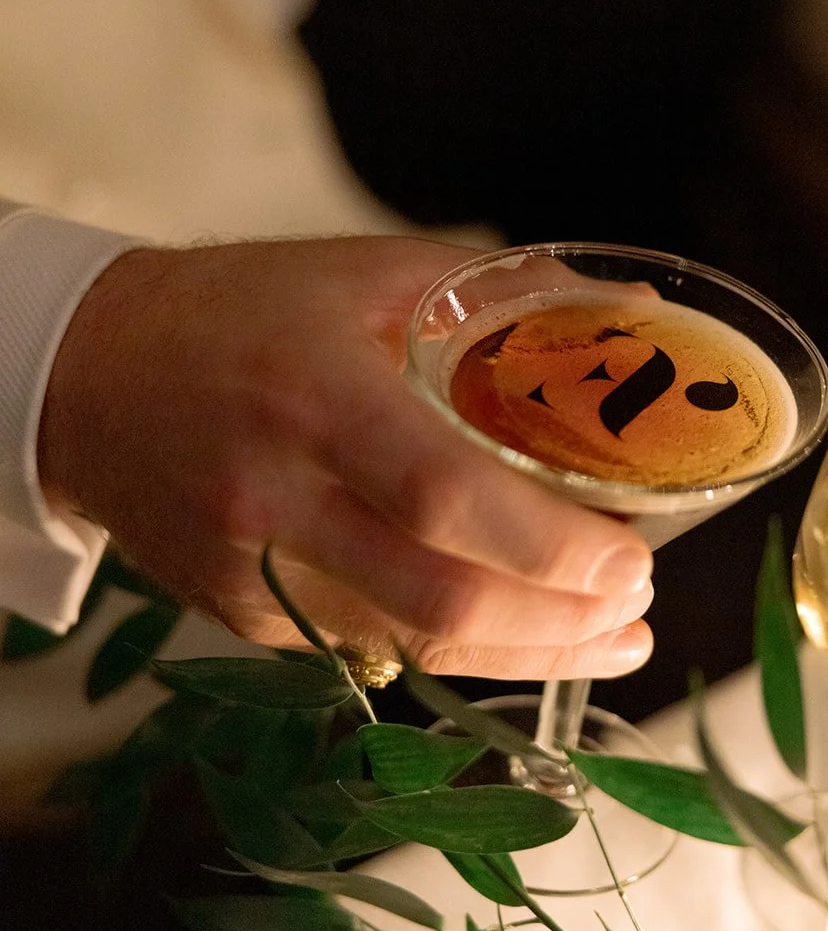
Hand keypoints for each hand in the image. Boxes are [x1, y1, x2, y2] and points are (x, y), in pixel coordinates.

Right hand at [37, 237, 653, 678]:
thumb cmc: (238, 315)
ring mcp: (255, 573)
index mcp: (314, 397)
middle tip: (635, 601)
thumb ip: (501, 293)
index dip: (551, 545)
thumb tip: (633, 318)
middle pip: (440, 601)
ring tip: (612, 643)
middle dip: (562, 621)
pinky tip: (521, 634)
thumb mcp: (362, 273)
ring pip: (414, 650)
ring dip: (531, 657)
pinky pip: (371, 650)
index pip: (445, 496)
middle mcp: (278, 500)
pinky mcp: (244, 617)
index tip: (632, 558)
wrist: (87, 381)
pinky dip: (459, 650)